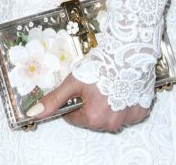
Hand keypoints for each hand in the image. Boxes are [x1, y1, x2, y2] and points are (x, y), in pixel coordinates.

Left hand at [28, 72, 147, 131]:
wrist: (129, 51)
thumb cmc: (101, 64)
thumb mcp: (73, 81)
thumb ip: (54, 99)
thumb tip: (34, 113)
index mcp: (93, 118)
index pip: (74, 117)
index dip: (73, 101)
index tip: (79, 88)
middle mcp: (111, 124)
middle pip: (92, 118)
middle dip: (90, 104)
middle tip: (95, 84)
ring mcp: (128, 119)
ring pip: (109, 116)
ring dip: (107, 104)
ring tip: (109, 83)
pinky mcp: (141, 112)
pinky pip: (127, 112)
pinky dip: (123, 102)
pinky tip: (121, 87)